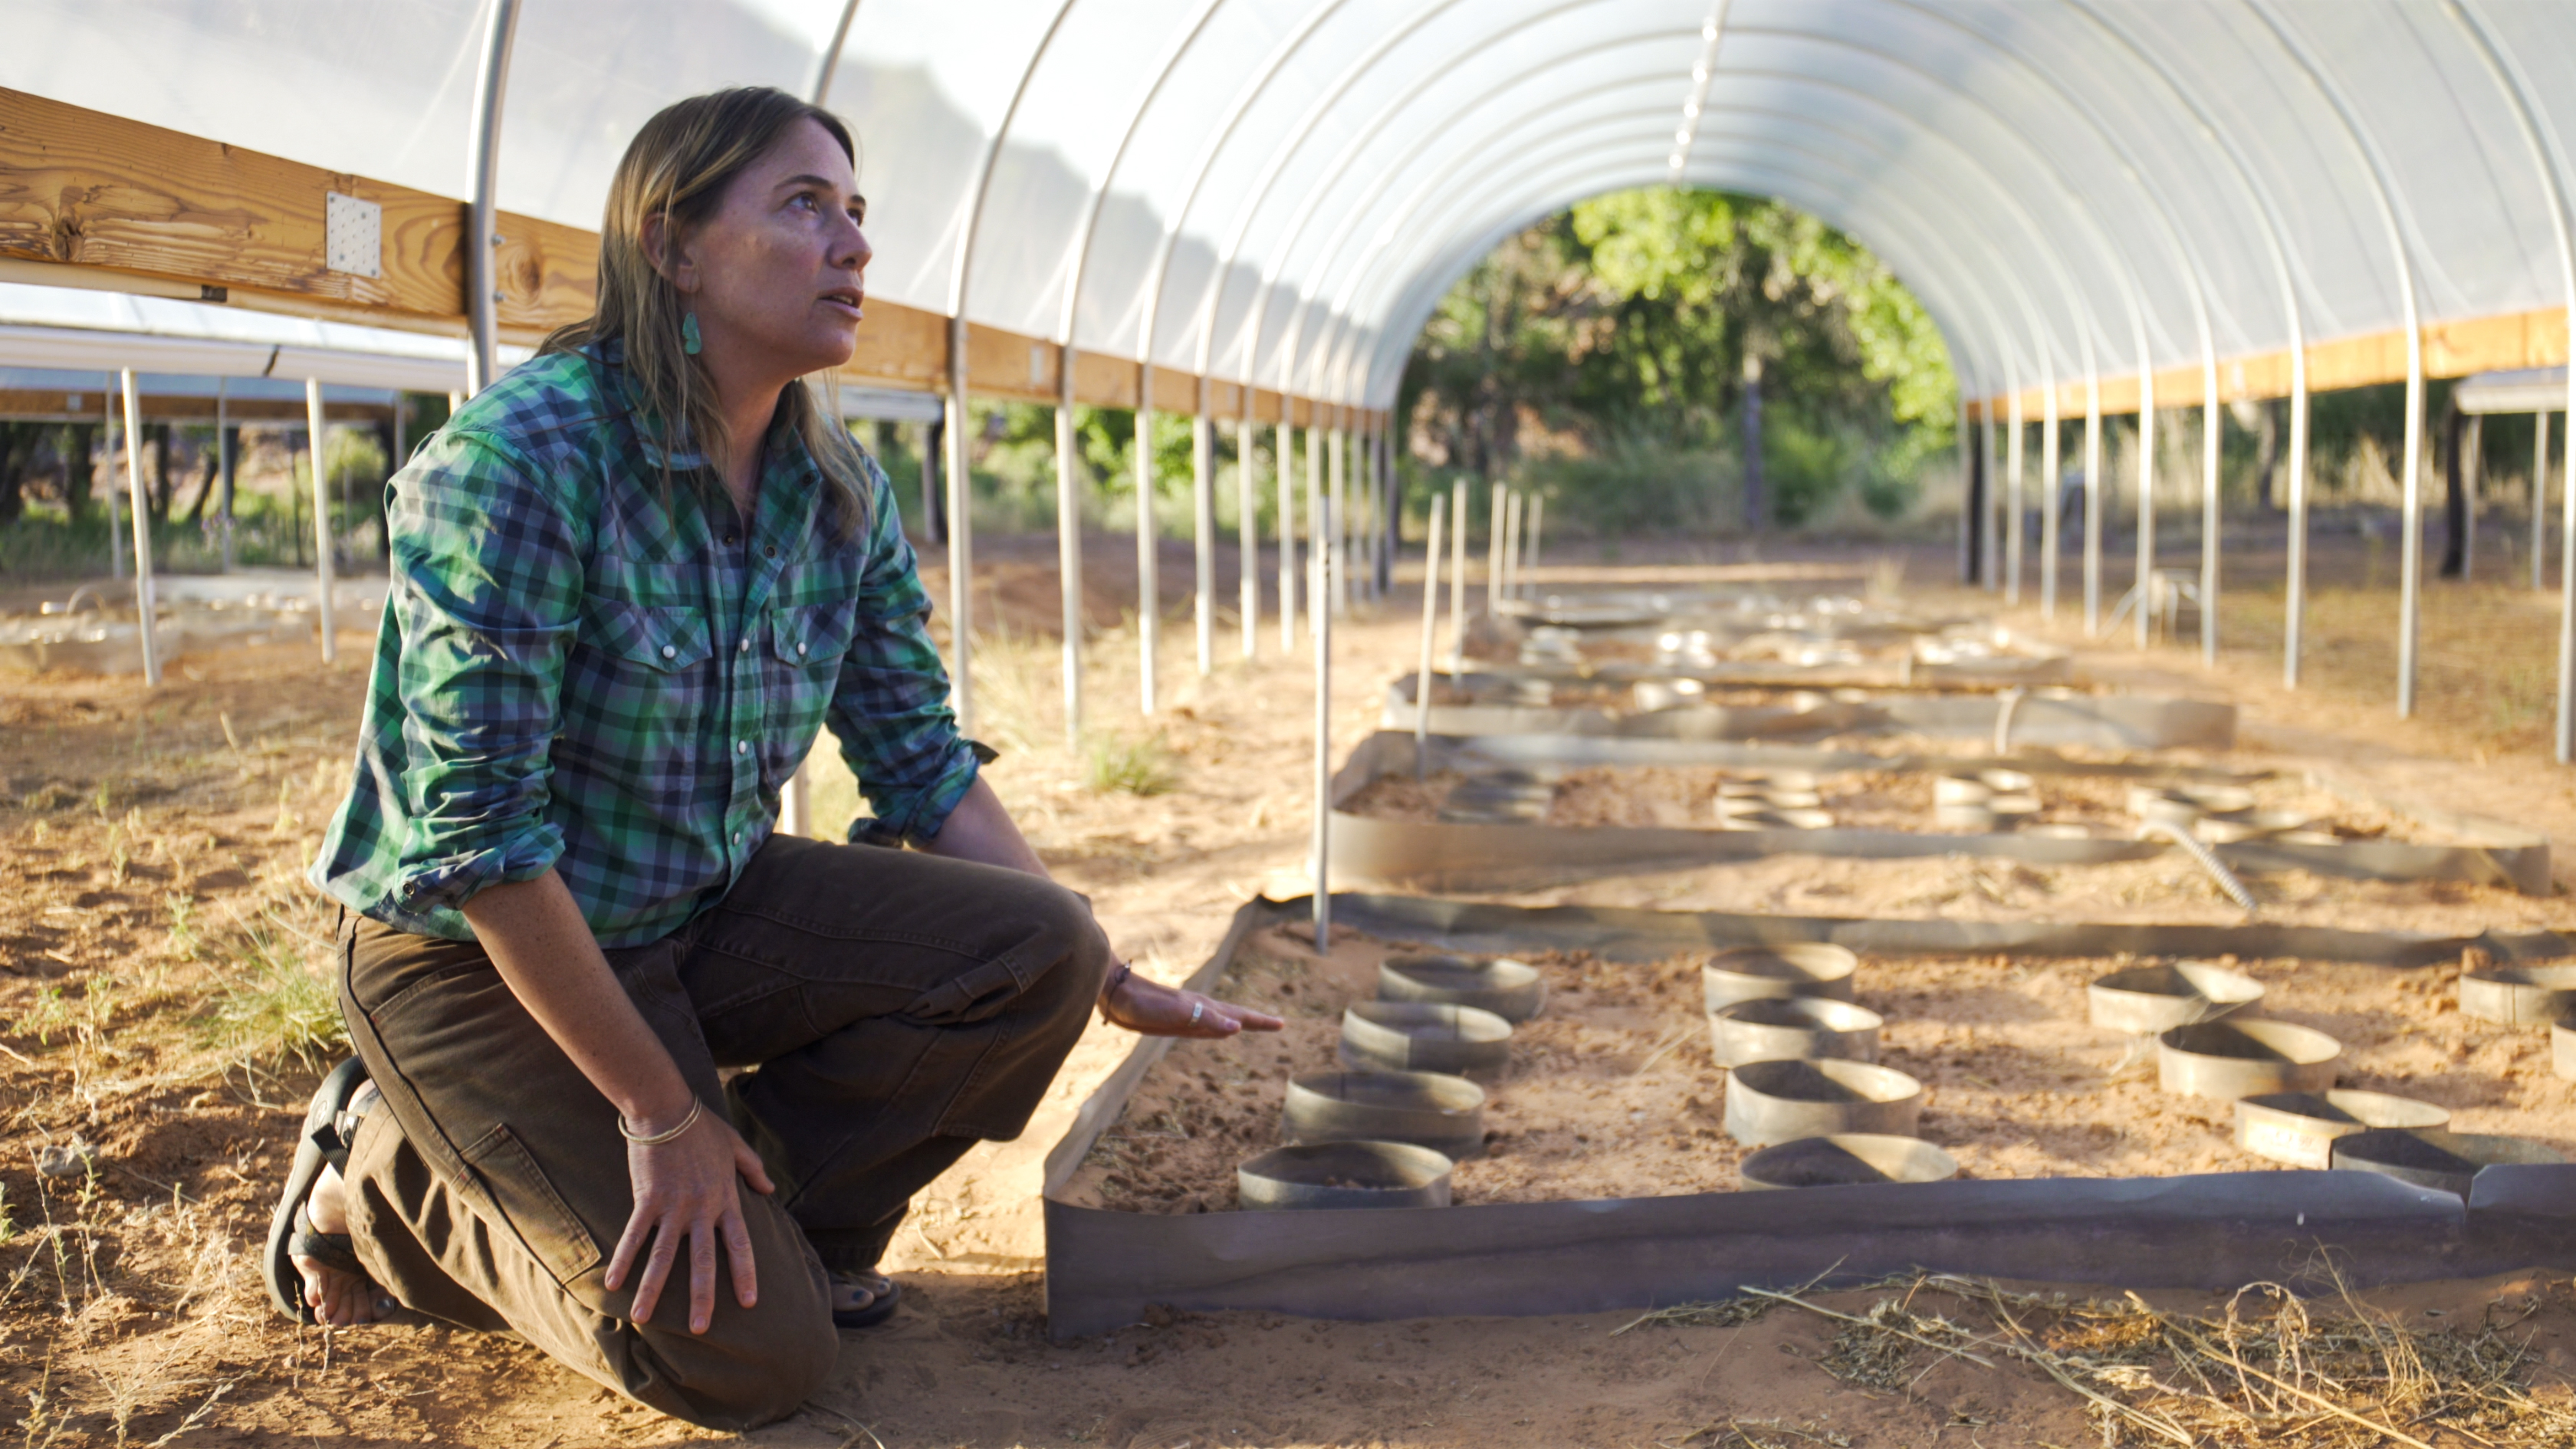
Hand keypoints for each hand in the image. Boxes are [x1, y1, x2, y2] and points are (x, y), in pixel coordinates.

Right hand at [602, 1103, 775, 1333]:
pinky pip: (634, 1236)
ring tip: (643, 1318)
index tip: (750, 1302)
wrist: (667, 1110)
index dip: (744, 1273)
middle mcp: (701, 1209)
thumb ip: (753, 1169)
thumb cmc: (702, 1127)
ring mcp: (673, 1206)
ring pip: (664, 1256)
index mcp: (725, 1199)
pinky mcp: (646, 1200)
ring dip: (654, 1289)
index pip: (739, 1244)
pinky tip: (613, 1283)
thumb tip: (770, 1188)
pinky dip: (623, 1260)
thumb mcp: (735, 1147)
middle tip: (702, 1328)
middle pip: (703, 1260)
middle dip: (703, 1296)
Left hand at [1101, 968, 1284, 1037]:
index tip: (1282, 1024)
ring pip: (1219, 1020)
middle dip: (1255, 1021)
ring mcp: (1187, 1014)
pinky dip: (1216, 1028)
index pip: (1240, 1016)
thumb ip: (1206, 1020)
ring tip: (1248, 1025)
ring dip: (1237, 1023)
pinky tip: (1212, 1030)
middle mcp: (1200, 1010)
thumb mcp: (1179, 1014)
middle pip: (1234, 1016)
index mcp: (1205, 1008)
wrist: (1117, 995)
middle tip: (1276, 1024)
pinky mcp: (1173, 1020)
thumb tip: (1237, 1027)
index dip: (1261, 1022)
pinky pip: (1204, 1025)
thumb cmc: (1146, 1004)